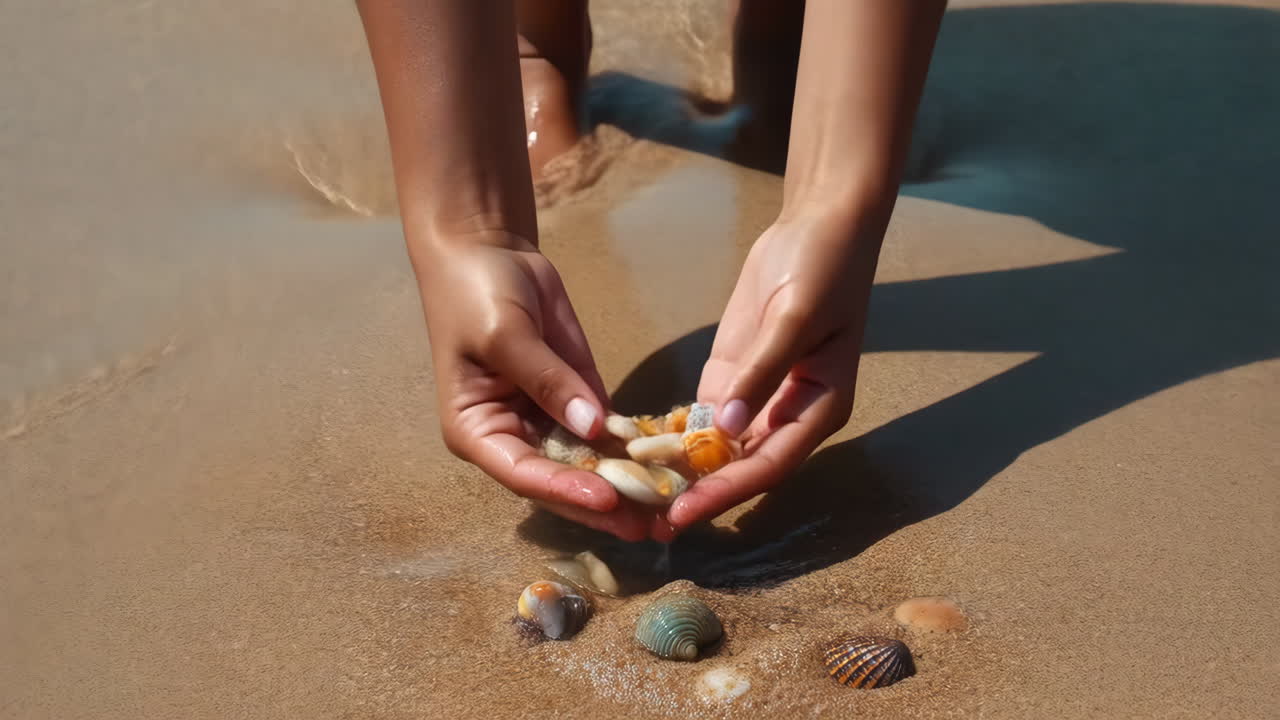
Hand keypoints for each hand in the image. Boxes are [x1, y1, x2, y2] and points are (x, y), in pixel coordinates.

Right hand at [415, 232, 653, 540]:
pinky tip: (669, 465)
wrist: (489, 252)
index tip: (607, 498)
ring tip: (669, 509)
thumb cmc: (476, 294)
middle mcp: (513, 437)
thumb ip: (547, 380)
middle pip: (560, 481)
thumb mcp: (505, 334)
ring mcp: (549, 421)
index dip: (565, 489)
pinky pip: (608, 432)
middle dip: (604, 505)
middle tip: (650, 526)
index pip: (523, 473)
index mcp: (477, 432)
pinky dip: (636, 450)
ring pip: (589, 464)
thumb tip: (591, 426)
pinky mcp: (579, 399)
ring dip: (627, 486)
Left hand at [668, 209, 882, 529]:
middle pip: (743, 468)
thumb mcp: (795, 317)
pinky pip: (701, 419)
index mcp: (819, 408)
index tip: (686, 512)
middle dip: (701, 495)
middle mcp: (789, 414)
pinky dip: (673, 437)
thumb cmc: (823, 268)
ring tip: (636, 499)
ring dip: (683, 474)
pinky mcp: (732, 377)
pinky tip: (636, 455)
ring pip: (719, 450)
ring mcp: (757, 398)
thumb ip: (762, 373)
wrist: (819, 225)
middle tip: (652, 524)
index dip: (728, 492)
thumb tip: (726, 429)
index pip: (770, 464)